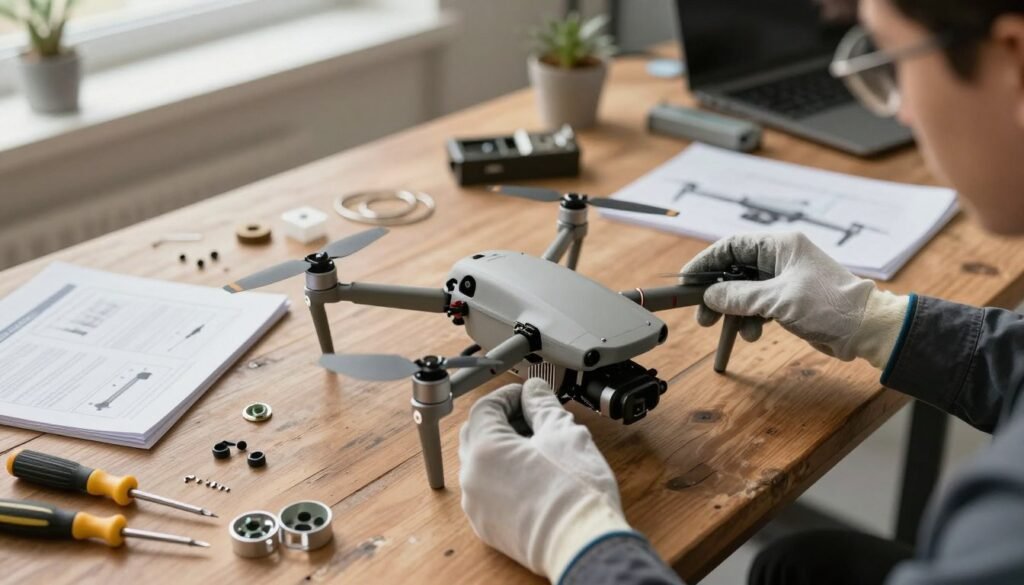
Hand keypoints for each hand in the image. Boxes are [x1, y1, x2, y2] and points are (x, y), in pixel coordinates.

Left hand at [459, 379, 633, 581]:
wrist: (583, 546)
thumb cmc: (575, 494)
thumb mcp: (563, 433)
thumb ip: (542, 404)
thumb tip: (534, 390)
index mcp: (484, 451)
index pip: (484, 408)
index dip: (508, 395)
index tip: (529, 395)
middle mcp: (472, 479)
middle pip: (477, 434)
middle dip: (503, 420)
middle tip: (532, 417)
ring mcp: (478, 506)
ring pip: (481, 464)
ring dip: (503, 448)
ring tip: (537, 447)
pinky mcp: (489, 527)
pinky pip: (488, 491)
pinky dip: (503, 476)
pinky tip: (533, 476)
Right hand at [682, 232, 908, 366]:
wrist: (866, 329)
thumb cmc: (830, 305)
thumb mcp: (778, 300)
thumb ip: (739, 296)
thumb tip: (709, 296)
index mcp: (781, 245)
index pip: (732, 246)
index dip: (706, 262)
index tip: (687, 280)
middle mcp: (781, 258)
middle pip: (735, 271)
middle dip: (718, 295)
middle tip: (702, 316)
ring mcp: (785, 279)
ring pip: (745, 292)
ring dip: (735, 312)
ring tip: (730, 330)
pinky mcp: (789, 299)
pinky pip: (759, 306)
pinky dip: (751, 319)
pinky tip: (753, 333)